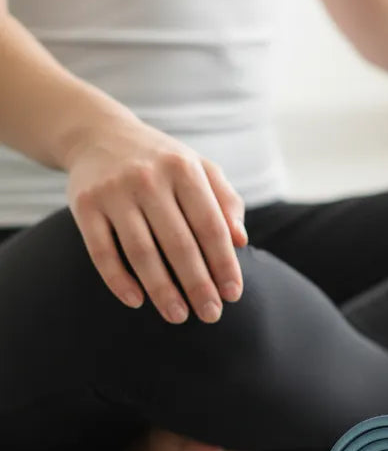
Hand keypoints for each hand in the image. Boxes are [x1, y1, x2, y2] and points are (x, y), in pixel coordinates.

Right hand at [64, 115, 248, 323]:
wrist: (97, 134)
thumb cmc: (160, 160)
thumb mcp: (198, 167)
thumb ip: (225, 200)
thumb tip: (241, 241)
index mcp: (183, 168)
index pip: (210, 225)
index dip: (224, 263)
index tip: (232, 294)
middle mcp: (148, 178)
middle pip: (179, 243)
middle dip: (197, 284)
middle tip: (210, 314)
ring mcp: (114, 192)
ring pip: (141, 252)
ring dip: (161, 290)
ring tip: (177, 316)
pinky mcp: (84, 205)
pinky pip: (101, 252)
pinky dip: (118, 280)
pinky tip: (136, 301)